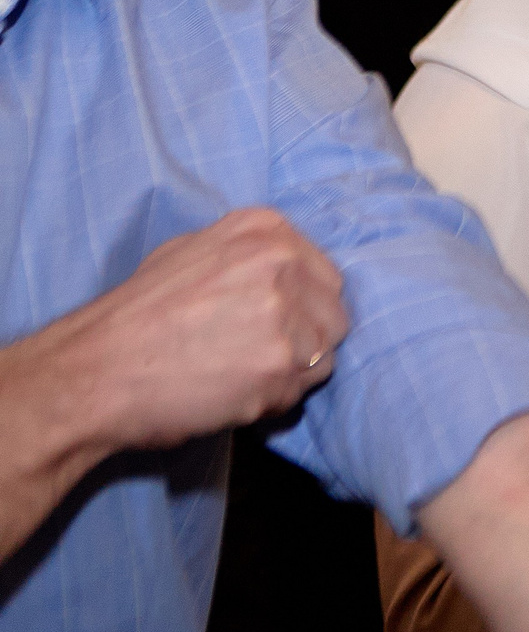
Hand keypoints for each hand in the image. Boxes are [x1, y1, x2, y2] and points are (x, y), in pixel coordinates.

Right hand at [62, 207, 346, 449]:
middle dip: (303, 343)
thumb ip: (250, 258)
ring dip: (287, 376)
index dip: (301, 312)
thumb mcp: (191, 254)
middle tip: (252, 360)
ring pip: (323, 356)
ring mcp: (284, 311)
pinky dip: (270, 402)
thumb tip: (293, 279)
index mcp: (265, 229)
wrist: (93, 371)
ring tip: (234, 378)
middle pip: (333, 315)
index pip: (324, 276)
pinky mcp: (280, 361)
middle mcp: (282, 261)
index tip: (271, 330)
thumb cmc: (134, 318)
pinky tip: (228, 396)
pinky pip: (299, 391)